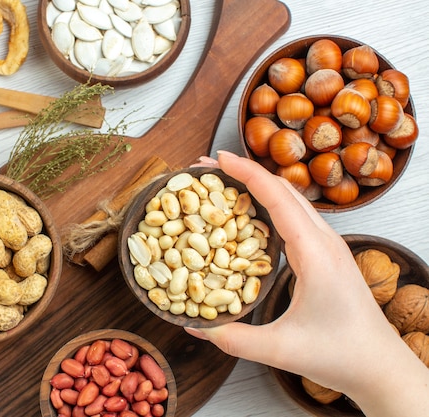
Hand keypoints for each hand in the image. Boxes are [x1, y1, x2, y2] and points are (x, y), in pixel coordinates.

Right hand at [187, 151, 428, 416]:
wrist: (380, 367)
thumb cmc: (340, 355)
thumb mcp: (280, 350)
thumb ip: (232, 338)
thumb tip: (193, 326)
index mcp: (315, 253)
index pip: (277, 197)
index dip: (246, 173)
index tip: (218, 159)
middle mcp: (325, 242)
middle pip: (284, 190)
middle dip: (246, 172)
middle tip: (210, 168)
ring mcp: (329, 246)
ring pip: (292, 201)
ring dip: (259, 186)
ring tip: (225, 185)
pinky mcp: (328, 255)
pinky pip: (297, 217)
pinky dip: (270, 205)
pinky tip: (251, 215)